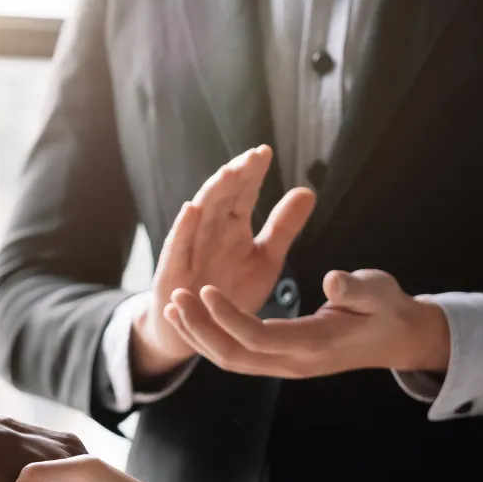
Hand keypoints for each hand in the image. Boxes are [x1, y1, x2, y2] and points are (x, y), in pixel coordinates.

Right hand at [131, 145, 314, 386]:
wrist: (202, 330)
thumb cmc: (231, 291)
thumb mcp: (266, 259)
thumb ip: (284, 227)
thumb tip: (308, 190)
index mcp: (233, 226)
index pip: (243, 193)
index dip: (252, 173)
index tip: (265, 152)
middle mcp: (211, 231)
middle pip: (222, 197)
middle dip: (235, 177)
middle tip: (251, 157)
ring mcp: (191, 248)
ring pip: (200, 215)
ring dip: (212, 194)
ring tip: (227, 173)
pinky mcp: (174, 270)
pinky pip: (177, 247)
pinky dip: (183, 228)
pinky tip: (190, 209)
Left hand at [171, 267, 450, 379]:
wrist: (396, 339)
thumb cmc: (388, 310)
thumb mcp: (380, 292)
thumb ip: (357, 289)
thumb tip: (335, 281)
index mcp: (314, 345)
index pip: (259, 337)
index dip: (228, 317)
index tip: (205, 290)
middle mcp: (293, 362)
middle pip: (234, 355)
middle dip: (200, 329)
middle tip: (174, 298)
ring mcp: (284, 365)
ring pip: (230, 359)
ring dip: (198, 335)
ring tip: (172, 306)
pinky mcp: (278, 360)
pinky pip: (237, 355)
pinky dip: (210, 338)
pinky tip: (193, 317)